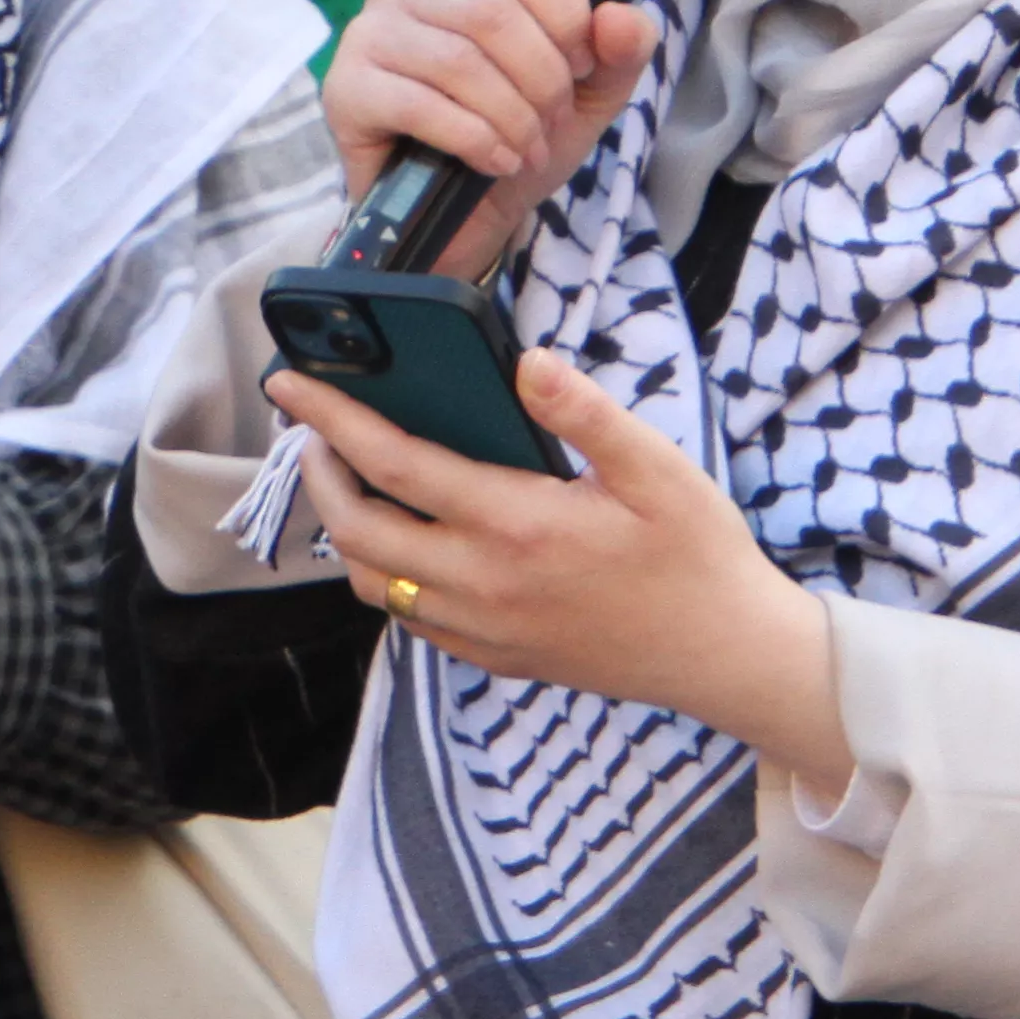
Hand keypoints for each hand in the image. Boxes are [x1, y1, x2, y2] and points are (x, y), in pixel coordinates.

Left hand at [274, 342, 847, 796]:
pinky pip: (409, 618)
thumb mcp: (658, 471)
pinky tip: (406, 539)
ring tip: (354, 480)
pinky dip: (385, 574)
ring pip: (373, 582)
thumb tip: (529, 361)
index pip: (392, 463)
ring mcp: (482, 628)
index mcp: (515, 525)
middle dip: (319, 474)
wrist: (727, 657)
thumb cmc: (697, 558)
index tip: (292, 385)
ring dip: (347, 529)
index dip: (332, 419)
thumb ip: (587, 413)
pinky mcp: (493, 655)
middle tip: (315, 432)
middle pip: (356, 530)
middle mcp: (482, 583)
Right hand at [322, 0, 654, 278]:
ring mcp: (369, 35)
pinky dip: (475, 140)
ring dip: (511, 116)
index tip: (579, 68)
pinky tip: (494, 161)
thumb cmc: (518, 135)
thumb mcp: (587, 96)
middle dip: (541, 80)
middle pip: (492, 13)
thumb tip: (621, 18)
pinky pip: (421, 105)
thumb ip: (619, 53)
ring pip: (459, 61)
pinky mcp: (346, 90)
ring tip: (525, 148)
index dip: (564, 13)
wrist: (464, 215)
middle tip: (550, 124)